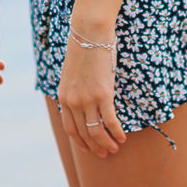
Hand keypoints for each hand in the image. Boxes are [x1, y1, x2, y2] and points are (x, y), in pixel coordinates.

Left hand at [57, 23, 127, 157]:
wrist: (89, 32)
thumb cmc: (84, 48)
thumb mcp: (72, 72)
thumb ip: (75, 89)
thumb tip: (83, 102)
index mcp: (64, 96)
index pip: (70, 128)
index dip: (80, 142)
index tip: (89, 148)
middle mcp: (73, 101)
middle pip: (84, 133)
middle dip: (95, 147)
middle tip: (105, 154)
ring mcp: (87, 98)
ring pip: (97, 131)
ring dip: (106, 144)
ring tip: (115, 149)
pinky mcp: (103, 93)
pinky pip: (110, 121)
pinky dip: (117, 132)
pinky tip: (122, 138)